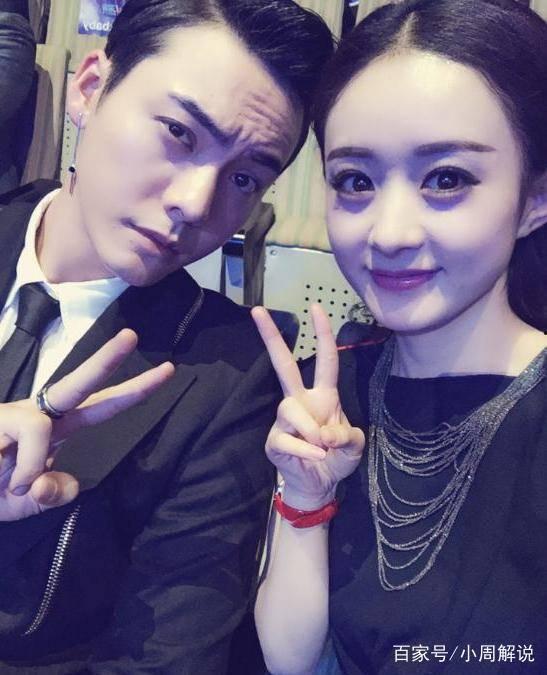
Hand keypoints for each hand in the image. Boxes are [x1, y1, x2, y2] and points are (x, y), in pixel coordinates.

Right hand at [0, 329, 173, 520]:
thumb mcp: (25, 505)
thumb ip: (50, 495)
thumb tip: (57, 484)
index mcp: (54, 432)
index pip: (100, 408)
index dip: (133, 391)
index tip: (166, 371)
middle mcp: (36, 416)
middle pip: (78, 384)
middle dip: (106, 360)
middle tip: (132, 336)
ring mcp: (12, 416)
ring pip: (43, 424)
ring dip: (29, 466)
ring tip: (11, 485)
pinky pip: (23, 440)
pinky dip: (17, 470)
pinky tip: (0, 478)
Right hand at [252, 304, 364, 509]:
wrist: (320, 486)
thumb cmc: (337, 459)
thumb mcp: (354, 447)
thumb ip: (348, 437)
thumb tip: (324, 433)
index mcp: (324, 396)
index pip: (325, 359)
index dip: (322, 334)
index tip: (316, 307)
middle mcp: (301, 401)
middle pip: (283, 365)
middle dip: (270, 337)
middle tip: (258, 310)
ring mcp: (285, 420)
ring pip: (290, 409)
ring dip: (311, 429)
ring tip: (323, 448)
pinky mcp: (274, 440)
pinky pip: (287, 438)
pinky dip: (305, 449)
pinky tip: (315, 457)